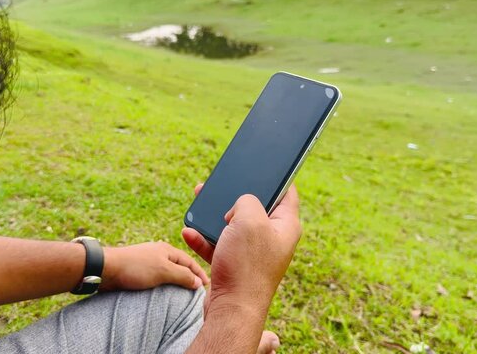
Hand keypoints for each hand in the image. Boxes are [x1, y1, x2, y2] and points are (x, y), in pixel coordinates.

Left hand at [99, 242, 209, 291]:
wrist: (107, 268)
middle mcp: (159, 253)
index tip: (207, 284)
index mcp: (167, 249)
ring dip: (177, 280)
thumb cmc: (135, 267)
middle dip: (190, 276)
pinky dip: (165, 283)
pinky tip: (164, 290)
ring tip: (184, 292)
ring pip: (169, 271)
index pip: (190, 261)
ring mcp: (149, 261)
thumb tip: (198, 282)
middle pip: (180, 265)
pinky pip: (158, 276)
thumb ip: (183, 276)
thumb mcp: (164, 271)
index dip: (200, 273)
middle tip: (198, 289)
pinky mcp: (139, 270)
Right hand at [182, 183, 300, 352]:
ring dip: (213, 216)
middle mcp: (272, 239)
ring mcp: (253, 253)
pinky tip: (189, 232)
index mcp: (285, 225)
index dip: (275, 177)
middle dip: (234, 197)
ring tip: (198, 203)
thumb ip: (246, 200)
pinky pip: (218, 245)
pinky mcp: (235, 265)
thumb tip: (239, 204)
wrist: (232, 310)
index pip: (287, 193)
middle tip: (219, 185)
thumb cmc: (247, 265)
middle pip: (254, 208)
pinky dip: (204, 239)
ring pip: (233, 226)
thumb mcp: (249, 219)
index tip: (264, 166)